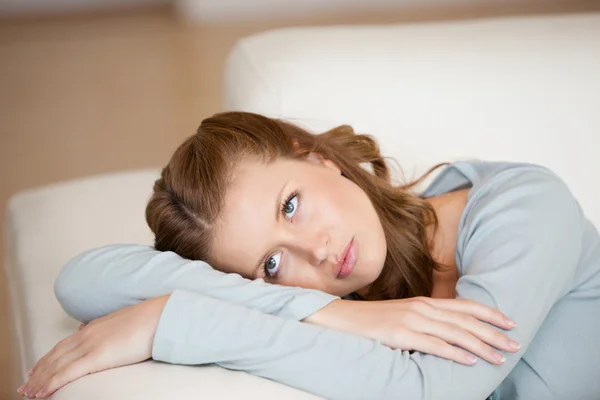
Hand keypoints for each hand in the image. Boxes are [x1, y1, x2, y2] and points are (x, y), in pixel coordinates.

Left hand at [17, 295, 169, 398]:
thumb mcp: (121, 322)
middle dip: (38, 372)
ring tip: (29, 393)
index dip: (47, 359)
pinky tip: (43, 393)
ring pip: (56, 366)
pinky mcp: (97, 356)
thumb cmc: (147, 320)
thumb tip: (92, 329)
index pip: (62, 345)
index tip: (37, 370)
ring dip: (40, 381)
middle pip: (54, 356)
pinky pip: (67, 373)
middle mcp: (86, 335)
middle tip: (25, 386)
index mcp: (93, 327)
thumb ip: (105, 328)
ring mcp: (90, 345)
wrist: (159, 315)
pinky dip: (52, 383)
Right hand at [305, 297, 519, 365]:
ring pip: (455, 333)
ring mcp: (412, 320)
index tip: (509, 322)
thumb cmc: (374, 320)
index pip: (464, 305)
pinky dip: (454, 353)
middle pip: (465, 320)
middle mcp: (422, 308)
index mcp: (424, 302)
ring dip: (481, 345)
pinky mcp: (401, 334)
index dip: (489, 312)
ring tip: (499, 356)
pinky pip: (433, 345)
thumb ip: (426, 319)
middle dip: (493, 332)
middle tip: (515, 343)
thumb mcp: (404, 315)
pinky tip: (469, 360)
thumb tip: (449, 331)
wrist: (343, 318)